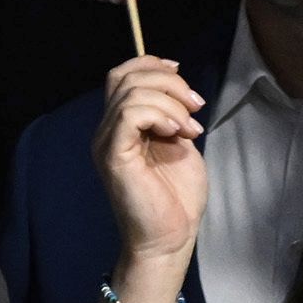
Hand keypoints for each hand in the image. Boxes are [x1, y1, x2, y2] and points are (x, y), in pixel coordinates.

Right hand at [94, 55, 207, 267]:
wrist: (170, 238)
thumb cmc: (176, 198)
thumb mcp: (178, 144)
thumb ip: (171, 116)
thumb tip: (177, 91)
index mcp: (121, 125)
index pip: (123, 74)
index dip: (152, 64)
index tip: (182, 74)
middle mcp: (107, 129)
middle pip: (125, 76)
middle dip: (168, 81)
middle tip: (195, 107)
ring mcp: (107, 141)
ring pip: (131, 92)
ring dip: (170, 102)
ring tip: (190, 128)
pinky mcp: (113, 155)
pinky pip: (129, 114)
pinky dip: (159, 114)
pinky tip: (176, 133)